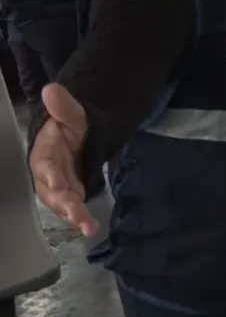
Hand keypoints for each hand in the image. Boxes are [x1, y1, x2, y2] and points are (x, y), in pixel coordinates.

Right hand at [28, 84, 97, 237]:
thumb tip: (52, 89)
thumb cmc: (71, 124)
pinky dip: (78, 217)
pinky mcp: (69, 192)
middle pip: (52, 190)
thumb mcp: (72, 113)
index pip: (45, 165)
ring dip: (72, 215)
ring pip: (61, 202)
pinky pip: (71, 206)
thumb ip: (64, 106)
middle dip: (64, 204)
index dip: (51, 176)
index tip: (59, 186)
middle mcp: (48, 172)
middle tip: (78, 216)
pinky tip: (89, 226)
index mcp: (45, 151)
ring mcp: (58, 184)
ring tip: (87, 226)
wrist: (76, 133)